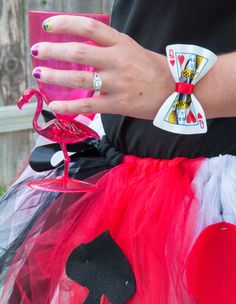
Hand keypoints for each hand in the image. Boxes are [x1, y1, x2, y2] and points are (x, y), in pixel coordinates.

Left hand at [31, 15, 173, 119]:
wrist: (179, 91)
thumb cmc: (155, 71)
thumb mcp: (133, 50)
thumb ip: (110, 49)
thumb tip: (85, 49)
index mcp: (121, 44)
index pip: (89, 28)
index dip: (66, 24)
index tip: (49, 26)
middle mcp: (117, 61)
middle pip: (78, 52)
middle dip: (53, 50)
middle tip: (37, 51)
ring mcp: (117, 83)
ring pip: (79, 78)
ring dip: (55, 76)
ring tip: (40, 74)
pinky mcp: (118, 104)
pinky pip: (88, 105)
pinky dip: (68, 106)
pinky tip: (54, 105)